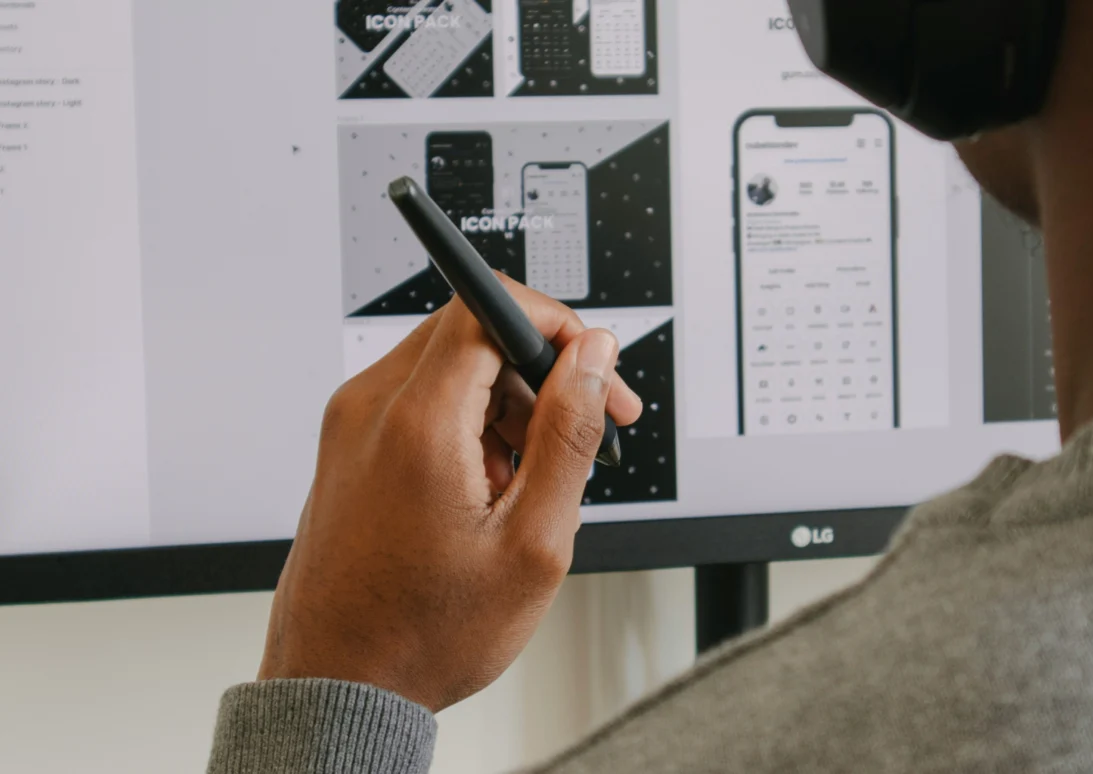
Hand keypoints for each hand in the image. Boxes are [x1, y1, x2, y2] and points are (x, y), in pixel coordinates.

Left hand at [257, 278, 642, 711]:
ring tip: (532, 481)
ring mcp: (351, 426)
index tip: (595, 368)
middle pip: (473, 332)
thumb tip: (590, 355)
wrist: (340, 686)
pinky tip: (491, 488)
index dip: (556, 325)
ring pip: (451, 367)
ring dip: (508, 404)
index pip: (488, 306)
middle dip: (541, 369)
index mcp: (416, 423)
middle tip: (587, 425)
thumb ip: (568, 433)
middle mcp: (370, 408)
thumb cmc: (425, 632)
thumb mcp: (532, 541)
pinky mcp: (348, 446)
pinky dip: (470, 425)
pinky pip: (422, 400)